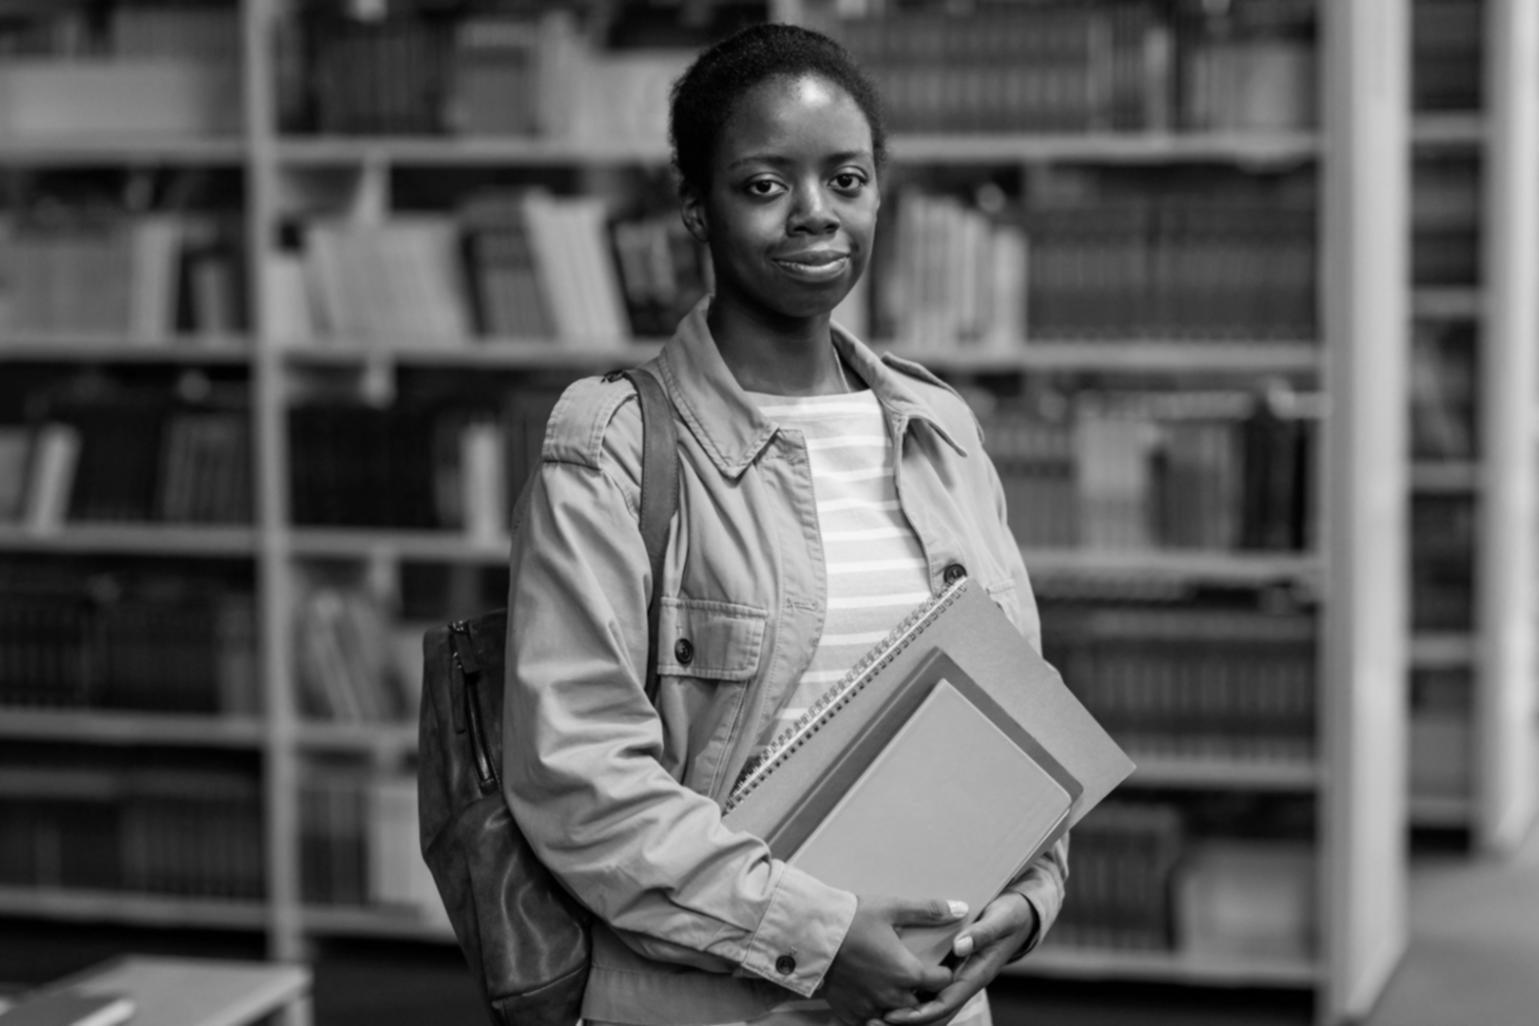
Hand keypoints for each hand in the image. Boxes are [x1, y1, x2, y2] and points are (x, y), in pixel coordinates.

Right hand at [821, 895, 965, 1025]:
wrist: (810, 934)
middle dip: (924, 992)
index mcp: (907, 972)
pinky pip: (873, 1023)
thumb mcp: (892, 909)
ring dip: (901, 1005)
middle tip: (917, 976)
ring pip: (899, 1017)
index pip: (942, 981)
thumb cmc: (852, 918)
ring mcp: (871, 1007)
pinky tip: (874, 997)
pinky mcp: (852, 1014)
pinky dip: (877, 1015)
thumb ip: (928, 910)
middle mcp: (893, 996)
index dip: (944, 972)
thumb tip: (961, 909)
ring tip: (897, 987)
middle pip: (922, 1003)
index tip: (939, 964)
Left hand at [881, 892, 1035, 1025]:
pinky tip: (885, 994)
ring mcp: (957, 977)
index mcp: (975, 975)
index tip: (892, 1016)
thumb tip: (960, 946)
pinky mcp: (950, 968)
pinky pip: (928, 989)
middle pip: (932, 1013)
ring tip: (871, 1016)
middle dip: (905, 1021)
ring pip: (929, 1004)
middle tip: (872, 1021)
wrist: (1019, 914)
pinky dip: (908, 995)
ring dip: (903, 1013)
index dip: (918, 1014)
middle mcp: (964, 981)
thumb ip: (982, 933)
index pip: (944, 1004)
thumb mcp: (1000, 920)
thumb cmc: (1010, 916)